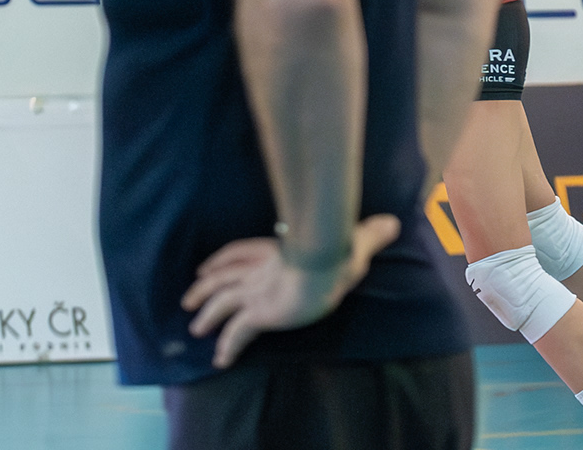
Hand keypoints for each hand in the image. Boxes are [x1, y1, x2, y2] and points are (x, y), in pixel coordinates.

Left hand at [181, 214, 400, 367]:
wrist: (325, 259)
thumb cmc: (339, 248)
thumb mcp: (357, 239)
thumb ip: (370, 233)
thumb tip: (392, 223)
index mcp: (278, 253)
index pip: (241, 252)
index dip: (223, 259)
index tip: (208, 266)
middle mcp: (262, 271)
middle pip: (224, 276)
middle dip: (206, 287)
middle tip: (189, 297)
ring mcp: (258, 291)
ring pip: (222, 302)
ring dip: (207, 314)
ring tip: (195, 328)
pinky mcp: (259, 312)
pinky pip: (237, 333)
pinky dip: (226, 345)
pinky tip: (219, 359)